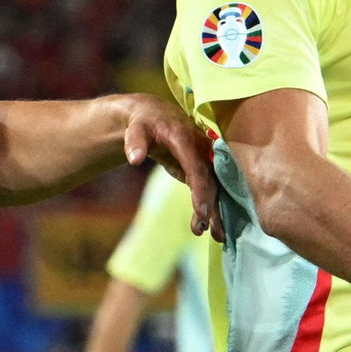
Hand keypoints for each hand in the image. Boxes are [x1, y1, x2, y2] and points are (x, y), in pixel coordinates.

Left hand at [119, 96, 224, 241]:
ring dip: (216, 211)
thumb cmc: (143, 123)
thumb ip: (134, 141)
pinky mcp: (202, 168)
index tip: (202, 212)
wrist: (155, 115)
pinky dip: (210, 207)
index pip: (197, 167)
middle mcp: (202, 148)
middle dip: (212, 206)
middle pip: (212, 180)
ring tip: (217, 236)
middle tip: (208, 230)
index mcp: (186, 138)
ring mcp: (205, 158)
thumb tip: (134, 159)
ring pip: (215, 186)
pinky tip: (207, 226)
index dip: (201, 190)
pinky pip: (209, 188)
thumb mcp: (135, 128)